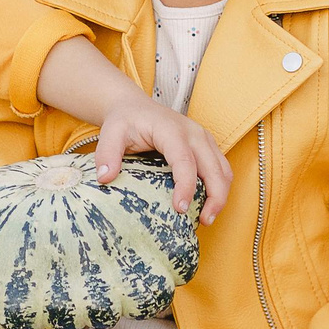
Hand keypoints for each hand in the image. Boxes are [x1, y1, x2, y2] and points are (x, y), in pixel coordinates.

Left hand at [90, 93, 232, 222]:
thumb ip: (106, 153)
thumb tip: (105, 178)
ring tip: (207, 218)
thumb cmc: (125, 121)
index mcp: (172, 130)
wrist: (135, 106)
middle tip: (204, 222)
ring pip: (223, 170)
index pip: (185, 161)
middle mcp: (194, 133)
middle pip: (214, 168)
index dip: (186, 186)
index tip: (180, 209)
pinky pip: (221, 168)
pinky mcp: (207, 146)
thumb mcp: (110, 133)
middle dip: (215, 197)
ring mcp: (204, 139)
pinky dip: (219, 188)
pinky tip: (207, 204)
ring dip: (221, 195)